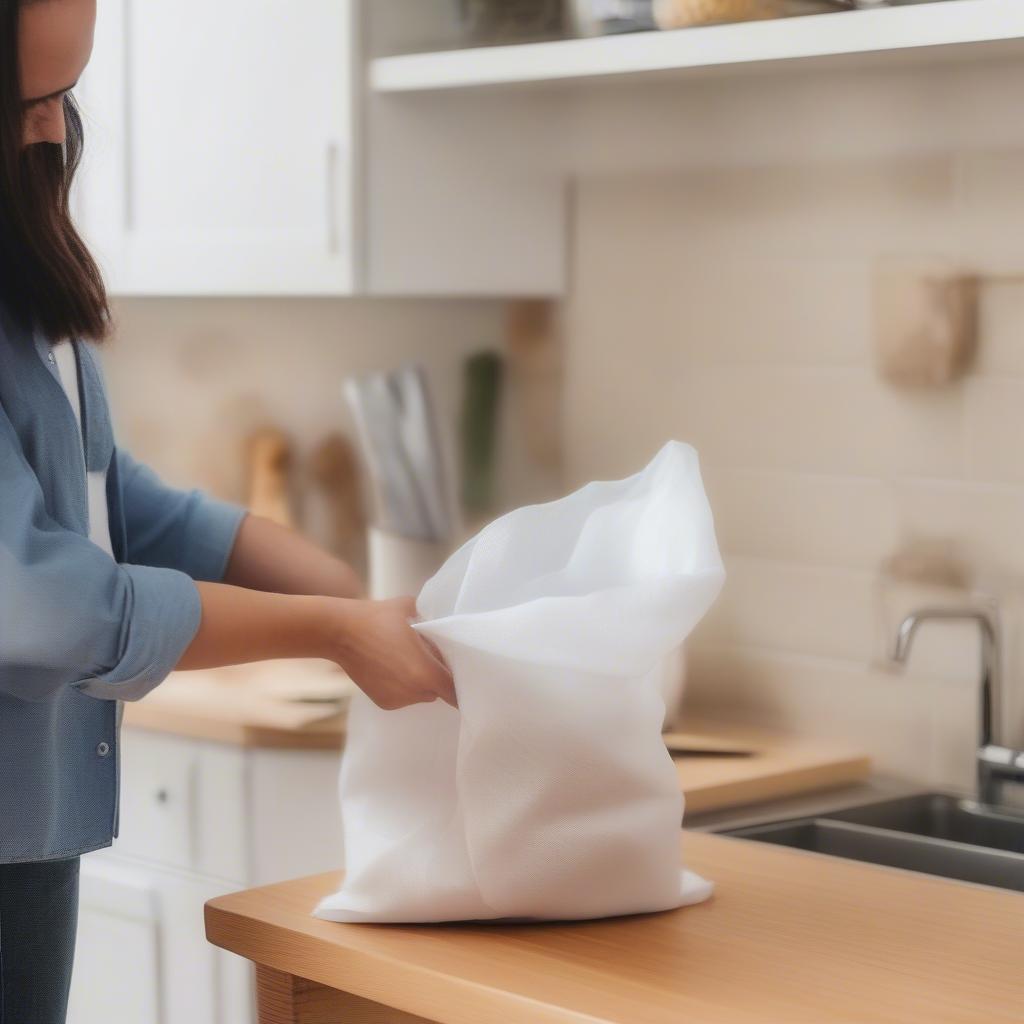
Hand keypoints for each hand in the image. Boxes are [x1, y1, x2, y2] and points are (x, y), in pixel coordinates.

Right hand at [329, 597, 455, 710]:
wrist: (339, 631)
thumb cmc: (377, 617)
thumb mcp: (412, 609)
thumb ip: (434, 620)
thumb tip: (446, 622)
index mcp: (426, 672)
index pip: (456, 690)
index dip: (461, 684)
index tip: (461, 674)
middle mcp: (414, 691)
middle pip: (439, 691)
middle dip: (438, 677)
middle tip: (429, 657)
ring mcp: (398, 700)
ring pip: (422, 695)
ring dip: (420, 682)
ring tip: (406, 660)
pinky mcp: (384, 703)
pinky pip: (404, 697)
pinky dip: (404, 687)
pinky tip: (391, 668)